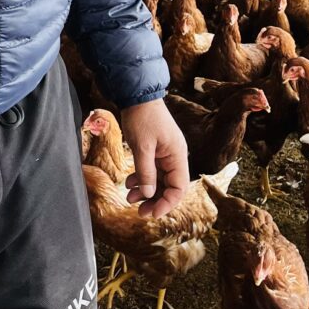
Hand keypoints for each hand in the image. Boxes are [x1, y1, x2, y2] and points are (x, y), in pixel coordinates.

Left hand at [120, 98, 188, 217]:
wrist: (137, 95)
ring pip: (159, 181)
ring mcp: (165, 154)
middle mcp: (174, 157)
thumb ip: (146, 172)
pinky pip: (152, 171)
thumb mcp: (142, 147)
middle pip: (169, 187)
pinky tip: (129, 183)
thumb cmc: (142, 117)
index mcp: (177, 156)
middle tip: (139, 212)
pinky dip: (141, 179)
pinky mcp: (155, 151)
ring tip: (129, 198)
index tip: (152, 213)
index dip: (167, 203)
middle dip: (154, 200)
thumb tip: (149, 195)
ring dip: (146, 191)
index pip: (179, 188)